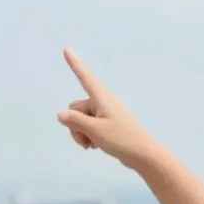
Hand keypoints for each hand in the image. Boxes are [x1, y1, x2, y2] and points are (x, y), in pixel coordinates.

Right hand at [56, 47, 158, 168]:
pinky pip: (90, 126)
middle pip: (77, 108)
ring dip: (81, 132)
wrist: (143, 154)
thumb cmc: (121, 139)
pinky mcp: (108, 124)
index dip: (75, 64)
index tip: (67, 50)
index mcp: (101, 98)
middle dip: (75, 125)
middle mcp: (103, 102)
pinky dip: (88, 135)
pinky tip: (94, 146)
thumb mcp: (95, 130)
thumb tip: (61, 114)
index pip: (84, 77)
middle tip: (84, 141)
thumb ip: (75, 121)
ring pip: (81, 119)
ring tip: (90, 145)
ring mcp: (106, 113)